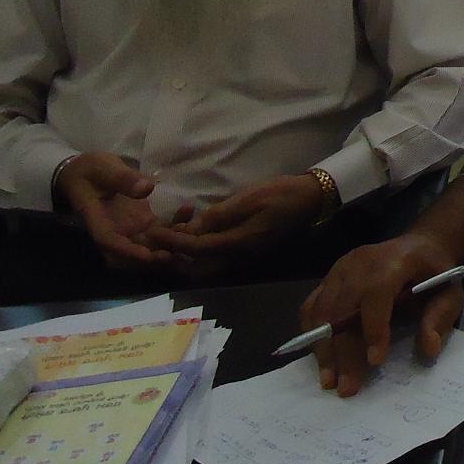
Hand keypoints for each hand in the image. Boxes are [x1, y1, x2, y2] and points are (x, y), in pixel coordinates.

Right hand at [55, 153, 176, 269]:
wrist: (86, 173)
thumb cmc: (89, 170)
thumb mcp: (104, 169)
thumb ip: (123, 179)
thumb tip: (147, 188)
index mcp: (98, 221)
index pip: (111, 242)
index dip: (130, 252)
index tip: (150, 256)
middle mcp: (115, 231)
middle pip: (135, 251)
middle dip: (157, 254)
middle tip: (181, 248)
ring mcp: (130, 228)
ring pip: (151, 244)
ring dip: (171, 243)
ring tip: (192, 229)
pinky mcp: (143, 222)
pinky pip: (160, 231)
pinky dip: (175, 226)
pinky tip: (188, 210)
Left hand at [157, 174, 324, 263]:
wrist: (311, 199)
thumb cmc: (281, 194)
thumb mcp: (248, 199)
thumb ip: (218, 216)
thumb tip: (190, 230)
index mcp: (239, 244)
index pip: (197, 249)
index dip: (172, 242)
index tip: (152, 233)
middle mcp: (239, 257)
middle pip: (197, 269)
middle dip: (173, 258)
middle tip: (156, 241)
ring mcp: (243, 256)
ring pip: (204, 266)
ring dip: (184, 255)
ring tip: (170, 233)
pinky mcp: (245, 251)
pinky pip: (215, 257)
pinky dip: (198, 249)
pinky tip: (193, 228)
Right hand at [299, 234, 463, 396]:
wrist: (419, 246)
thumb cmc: (435, 272)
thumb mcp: (450, 291)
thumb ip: (439, 318)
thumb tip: (428, 348)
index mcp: (394, 261)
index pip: (375, 293)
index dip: (373, 327)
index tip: (375, 361)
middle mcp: (360, 263)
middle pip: (342, 308)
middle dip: (343, 352)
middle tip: (347, 388)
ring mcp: (339, 269)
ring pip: (320, 311)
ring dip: (323, 349)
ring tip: (329, 381)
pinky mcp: (329, 279)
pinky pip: (311, 307)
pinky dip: (312, 334)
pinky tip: (322, 359)